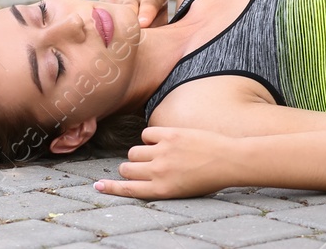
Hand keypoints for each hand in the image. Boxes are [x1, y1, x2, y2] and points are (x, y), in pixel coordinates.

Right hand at [95, 125, 226, 199]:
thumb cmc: (207, 178)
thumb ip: (159, 184)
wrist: (229, 160)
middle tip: (140, 166)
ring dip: (139, 153)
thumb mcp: (180, 190)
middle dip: (128, 168)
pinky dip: (149, 137)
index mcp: (160, 190)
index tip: (97, 186)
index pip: (127, 189)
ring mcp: (162, 152)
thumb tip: (142, 176)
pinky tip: (161, 140)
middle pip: (126, 169)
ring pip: (133, 152)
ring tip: (154, 154)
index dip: (110, 188)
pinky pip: (146, 134)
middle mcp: (158, 172)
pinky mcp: (169, 134)